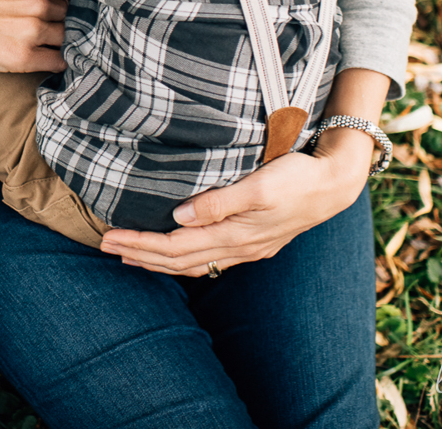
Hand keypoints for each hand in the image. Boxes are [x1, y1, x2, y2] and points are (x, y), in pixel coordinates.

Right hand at [0, 0, 74, 72]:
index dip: (68, 2)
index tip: (64, 10)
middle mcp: (38, 5)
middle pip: (70, 17)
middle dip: (64, 23)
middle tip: (55, 31)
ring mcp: (33, 32)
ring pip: (66, 39)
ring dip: (60, 44)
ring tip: (50, 47)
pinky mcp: (23, 58)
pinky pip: (57, 62)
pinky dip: (56, 64)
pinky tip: (48, 62)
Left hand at [97, 145, 367, 276]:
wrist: (336, 184)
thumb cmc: (298, 177)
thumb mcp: (259, 184)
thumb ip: (219, 201)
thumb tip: (178, 216)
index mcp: (234, 235)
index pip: (174, 246)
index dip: (140, 243)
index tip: (110, 236)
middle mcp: (238, 248)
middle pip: (178, 260)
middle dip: (140, 253)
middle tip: (106, 245)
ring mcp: (247, 248)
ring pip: (192, 263)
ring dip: (158, 261)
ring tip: (130, 255)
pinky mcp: (253, 241)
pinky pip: (208, 259)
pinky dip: (182, 258)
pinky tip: (173, 253)